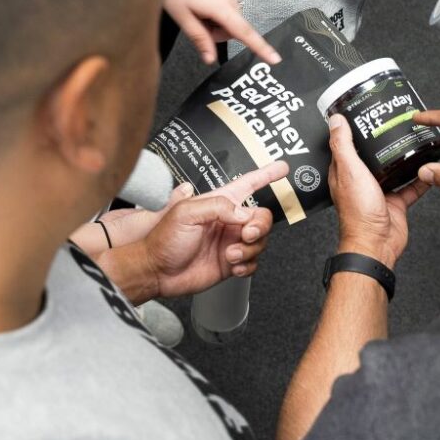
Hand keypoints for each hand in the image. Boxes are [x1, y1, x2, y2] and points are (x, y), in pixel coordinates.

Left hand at [142, 161, 289, 297]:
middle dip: (260, 226)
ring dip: (250, 249)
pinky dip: (247, 265)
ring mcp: (231, 241)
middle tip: (245, 234)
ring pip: (260, 241)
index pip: (248, 184)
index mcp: (218, 203)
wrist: (156, 272)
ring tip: (230, 254)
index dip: (266, 174)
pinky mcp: (231, 262)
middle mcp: (228, 221)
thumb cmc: (163, 239)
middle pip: (262, 217)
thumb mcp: (185, 213)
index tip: (283, 168)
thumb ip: (217, 207)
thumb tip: (243, 213)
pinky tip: (232, 265)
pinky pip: (253, 262)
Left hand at [157, 0, 281, 65]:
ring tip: (195, 4)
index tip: (275, 59)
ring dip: (217, 14)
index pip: (244, 32)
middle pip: (234, 23)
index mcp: (219, 5)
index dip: (260, 47)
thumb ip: (199, 38)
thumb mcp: (181, 17)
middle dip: (219, 29)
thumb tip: (211, 60)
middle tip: (197, 23)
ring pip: (231, 9)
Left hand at [327, 115, 428, 267]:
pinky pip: (411, 186)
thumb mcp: (350, 171)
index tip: (362, 113)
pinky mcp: (396, 202)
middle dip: (380, 140)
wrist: (377, 243)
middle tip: (393, 122)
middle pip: (371, 155)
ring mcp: (379, 191)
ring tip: (413, 139)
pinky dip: (420, 177)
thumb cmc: (359, 213)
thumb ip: (343, 145)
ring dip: (401, 158)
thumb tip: (336, 120)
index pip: (345, 145)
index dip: (352, 129)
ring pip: (392, 169)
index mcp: (344, 172)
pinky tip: (428, 166)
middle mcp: (361, 181)